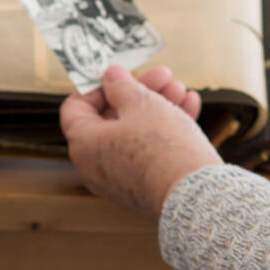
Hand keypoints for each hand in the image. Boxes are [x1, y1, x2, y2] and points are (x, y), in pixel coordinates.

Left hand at [59, 64, 223, 219]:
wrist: (194, 195)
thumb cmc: (161, 146)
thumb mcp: (141, 103)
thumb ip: (122, 86)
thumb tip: (111, 77)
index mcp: (84, 145)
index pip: (75, 108)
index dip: (96, 86)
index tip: (119, 73)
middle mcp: (96, 167)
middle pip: (111, 118)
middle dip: (139, 92)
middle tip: (162, 77)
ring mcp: (121, 180)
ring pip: (135, 133)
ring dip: (158, 106)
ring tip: (181, 90)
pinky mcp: (145, 188)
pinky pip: (149, 152)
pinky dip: (166, 130)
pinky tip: (190, 108)